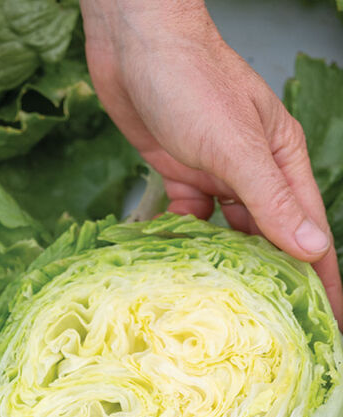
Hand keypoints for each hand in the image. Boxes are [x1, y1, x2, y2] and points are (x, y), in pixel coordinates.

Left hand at [80, 0, 342, 323]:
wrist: (134, 44)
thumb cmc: (190, 81)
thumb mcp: (236, 145)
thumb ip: (271, 197)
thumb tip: (312, 246)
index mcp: (281, 161)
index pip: (308, 231)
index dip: (323, 279)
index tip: (331, 323)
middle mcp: (251, 172)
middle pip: (269, 238)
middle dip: (273, 281)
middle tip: (271, 331)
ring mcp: (213, 174)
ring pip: (226, 233)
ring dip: (225, 266)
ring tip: (223, 309)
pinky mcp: (177, 174)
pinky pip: (186, 219)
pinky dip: (183, 240)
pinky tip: (175, 264)